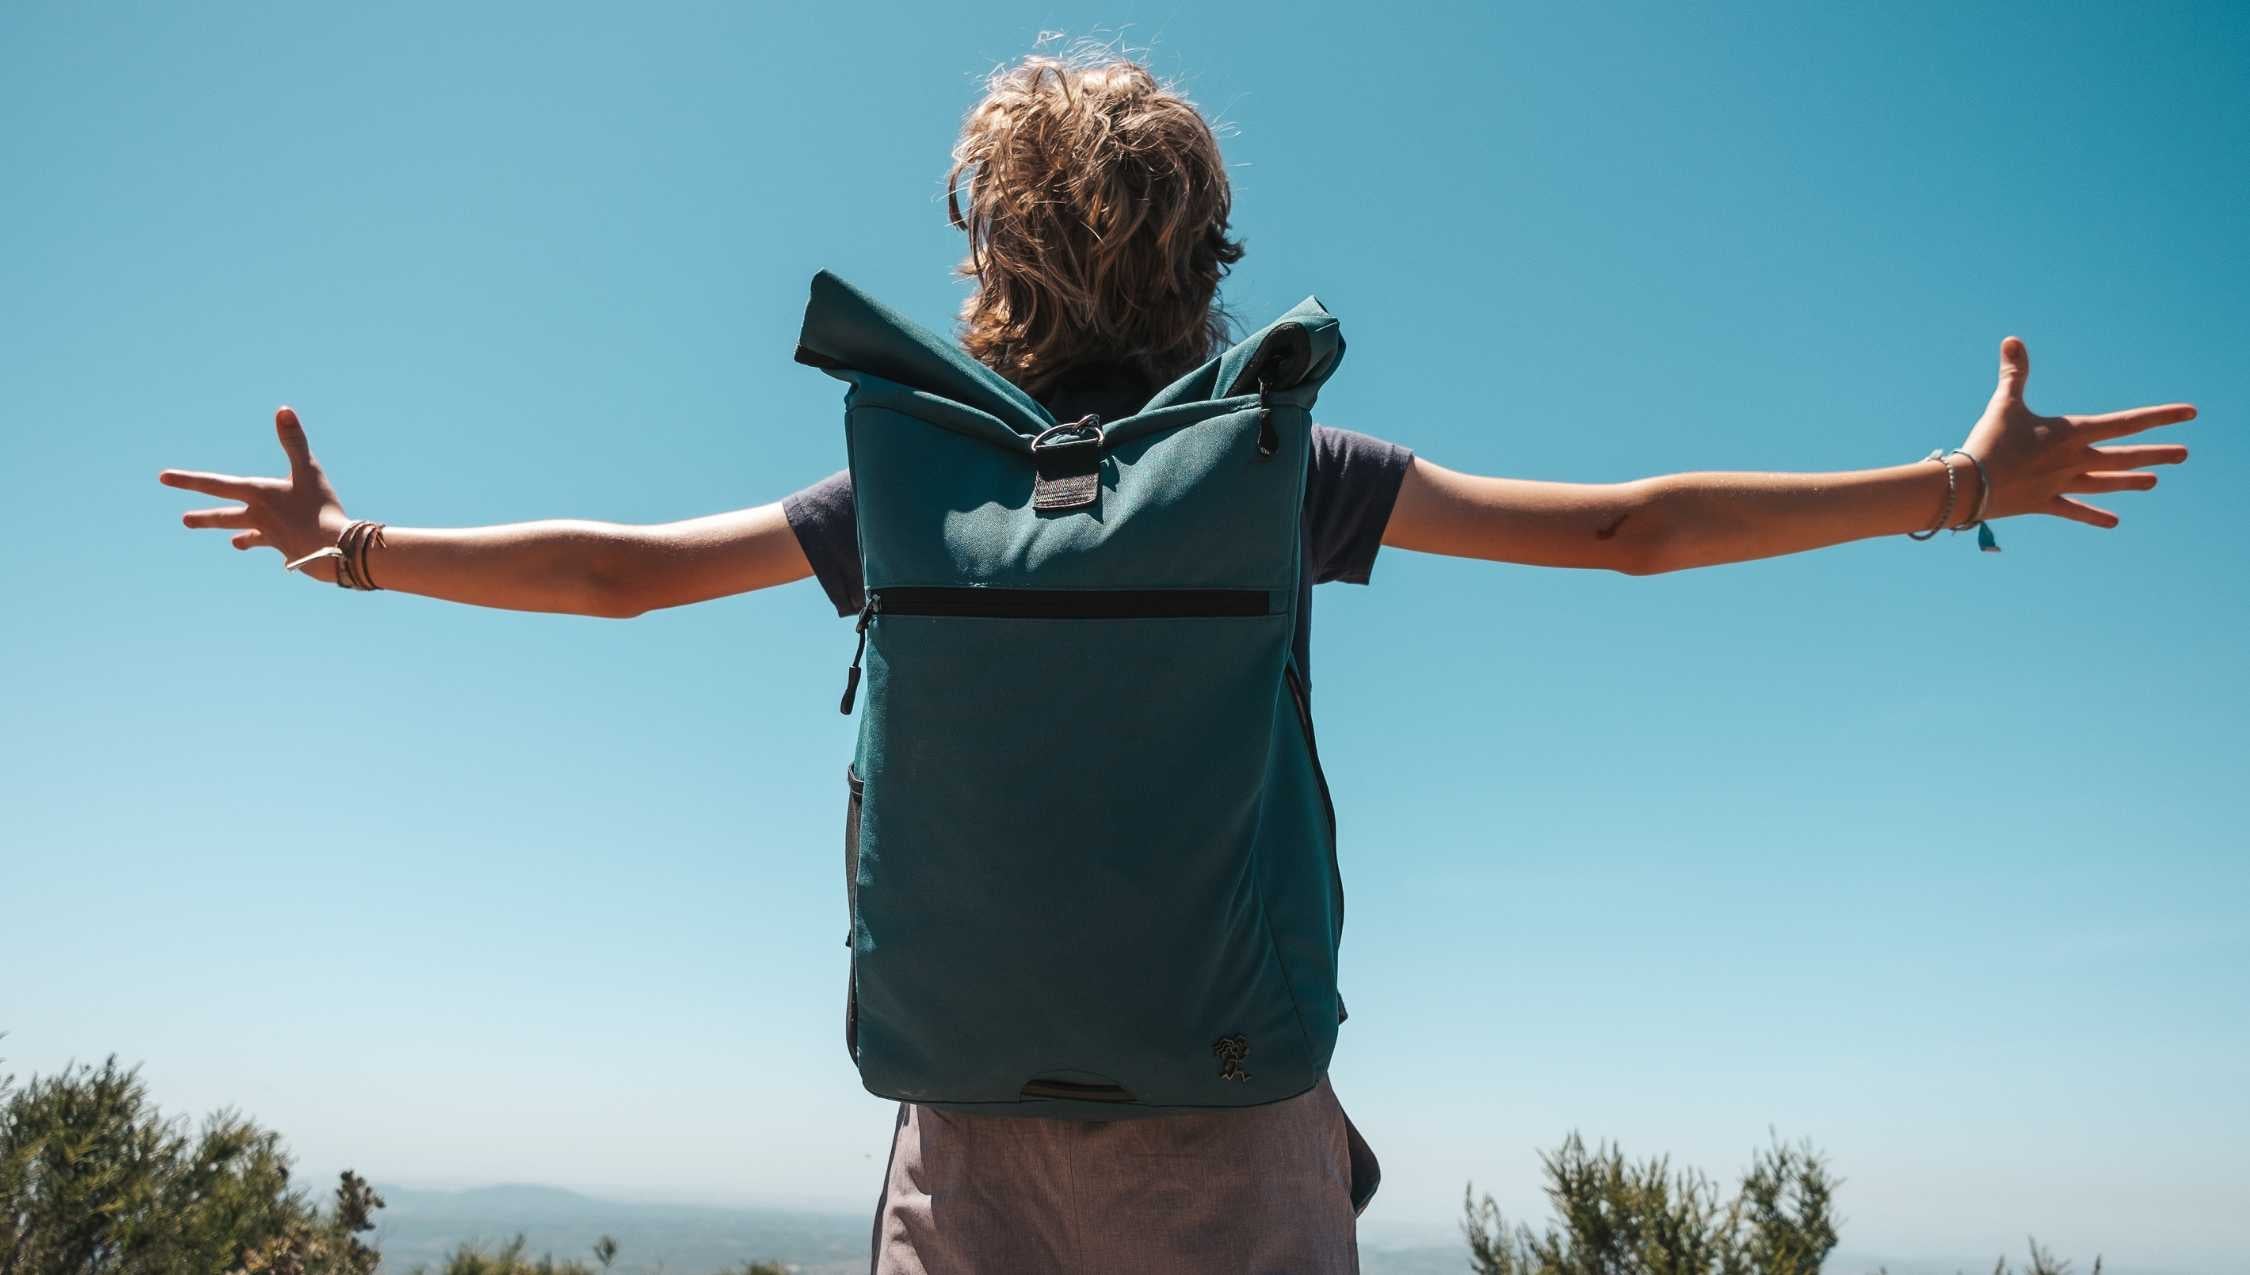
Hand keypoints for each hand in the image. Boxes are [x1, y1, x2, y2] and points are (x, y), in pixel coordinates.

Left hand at [159, 406, 349, 579]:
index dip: (187, 480)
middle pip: (225, 516)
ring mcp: (270, 535)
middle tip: (185, 520)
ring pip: (248, 533)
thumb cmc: (320, 507)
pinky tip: (280, 553)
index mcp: (258, 494)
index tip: (163, 478)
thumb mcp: (309, 470)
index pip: (214, 485)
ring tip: (234, 543)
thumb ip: (294, 441)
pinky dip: (279, 547)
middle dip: (204, 517)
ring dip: (239, 536)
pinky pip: (277, 546)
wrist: (334, 549)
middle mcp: (258, 515)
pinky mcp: (287, 548)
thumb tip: (283, 410)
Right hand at [1961, 337, 2195, 528]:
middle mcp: (2075, 460)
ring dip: (2131, 482)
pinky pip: (2074, 509)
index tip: (2190, 414)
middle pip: (2124, 457)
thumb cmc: (1989, 440)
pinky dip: (2093, 515)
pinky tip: (2113, 522)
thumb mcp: (2004, 403)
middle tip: (2184, 455)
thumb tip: (2012, 340)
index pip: (2126, 423)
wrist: (1970, 485)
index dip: (2161, 416)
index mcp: (2072, 433)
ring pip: (2105, 483)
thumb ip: (2014, 373)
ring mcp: (2061, 484)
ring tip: (2155, 482)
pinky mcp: (2044, 503)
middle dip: (2156, 454)